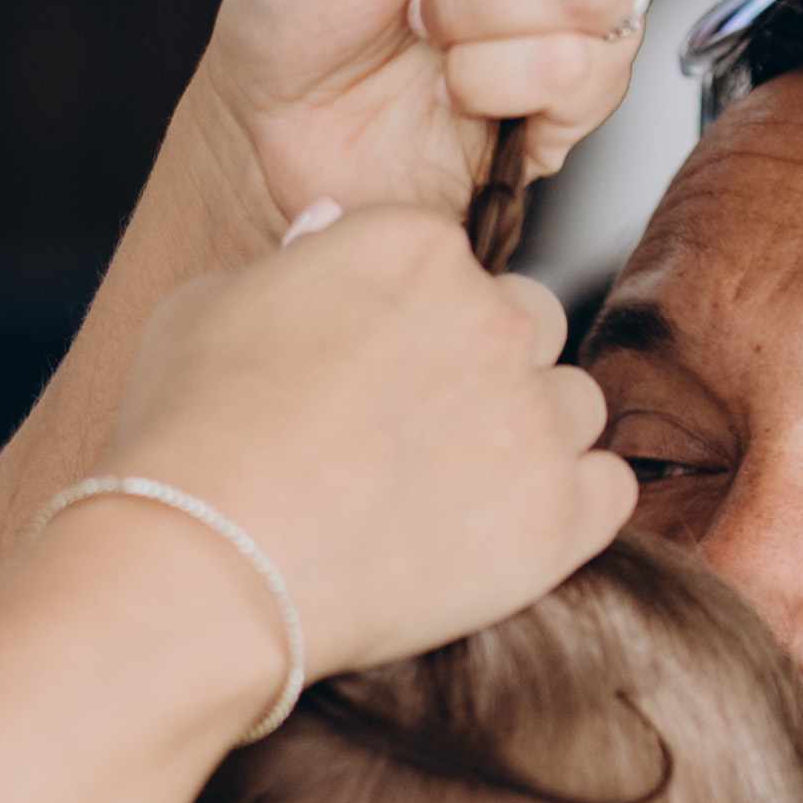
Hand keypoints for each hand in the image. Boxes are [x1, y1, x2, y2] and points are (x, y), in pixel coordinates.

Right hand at [94, 202, 629, 682]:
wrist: (211, 565)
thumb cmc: (191, 441)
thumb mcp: (207, 304)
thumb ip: (291, 264)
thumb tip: (324, 238)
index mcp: (413, 248)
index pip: (456, 264)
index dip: (418, 319)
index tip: (389, 361)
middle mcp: (490, 317)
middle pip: (528, 325)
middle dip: (484, 367)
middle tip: (420, 428)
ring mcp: (532, 418)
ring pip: (576, 406)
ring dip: (532, 435)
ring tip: (456, 487)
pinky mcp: (557, 515)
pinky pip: (611, 490)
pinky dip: (572, 507)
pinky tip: (510, 525)